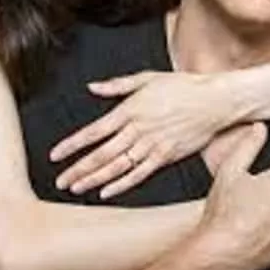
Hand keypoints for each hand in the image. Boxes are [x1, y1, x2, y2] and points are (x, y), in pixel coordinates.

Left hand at [51, 71, 230, 197]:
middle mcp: (138, 129)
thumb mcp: (147, 78)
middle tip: (61, 181)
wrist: (214, 100)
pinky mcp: (166, 156)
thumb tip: (92, 87)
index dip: (72, 144)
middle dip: (78, 169)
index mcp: (130, 109)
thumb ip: (117, 85)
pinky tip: (107, 192)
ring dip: (94, 179)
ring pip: (117, 167)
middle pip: (102, 154)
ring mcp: (152, 145)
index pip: (94, 131)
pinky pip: (140, 174)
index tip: (55, 155)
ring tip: (77, 188)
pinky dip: (122, 184)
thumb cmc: (182, 86)